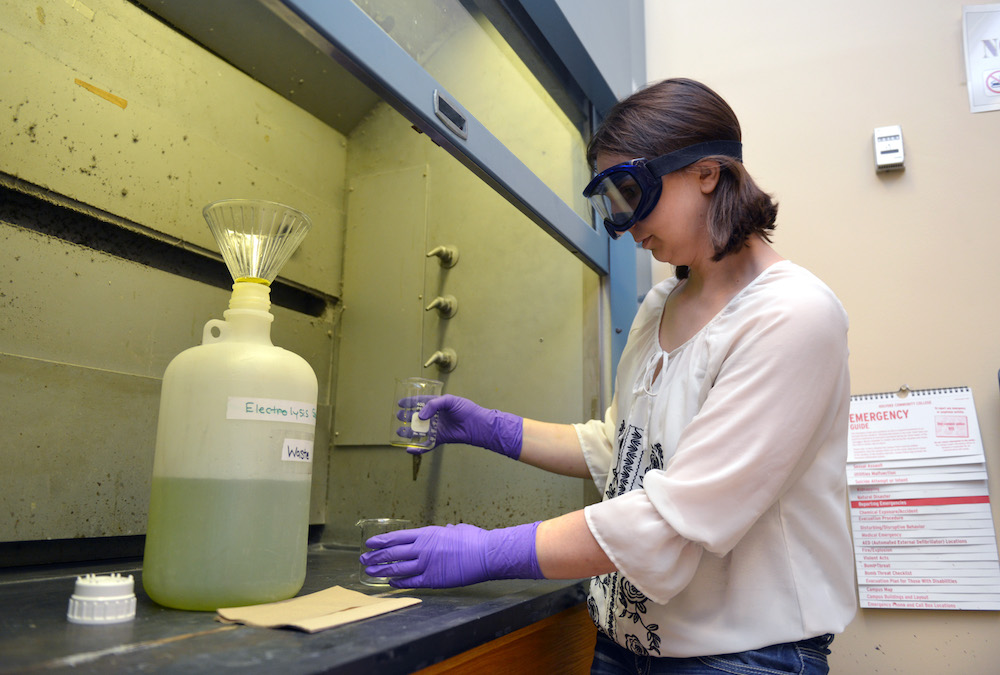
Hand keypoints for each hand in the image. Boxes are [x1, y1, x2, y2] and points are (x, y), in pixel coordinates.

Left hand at [359, 522, 542, 588]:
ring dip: (381, 570)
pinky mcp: (432, 579)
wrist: (485, 554)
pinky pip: (411, 582)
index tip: (370, 543)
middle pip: (392, 553)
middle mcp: (422, 548)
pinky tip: (390, 583)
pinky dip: (398, 582)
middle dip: (375, 556)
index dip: (381, 541)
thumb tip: (447, 529)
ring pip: (397, 568)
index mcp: (427, 534)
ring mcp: (426, 565)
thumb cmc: (474, 540)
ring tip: (370, 573)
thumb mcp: (458, 529)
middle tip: (364, 559)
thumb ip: (448, 530)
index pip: (397, 537)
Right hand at [397, 395, 522, 457]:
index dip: (410, 402)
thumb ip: (434, 405)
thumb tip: (420, 415)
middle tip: (399, 416)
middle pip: (417, 417)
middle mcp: (436, 417)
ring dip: (408, 432)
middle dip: (407, 417)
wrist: (476, 424)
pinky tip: (409, 449)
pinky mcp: (440, 439)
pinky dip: (418, 449)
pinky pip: (427, 445)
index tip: (400, 403)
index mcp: (438, 405)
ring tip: (400, 431)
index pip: (421, 402)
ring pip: (419, 431)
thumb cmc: (466, 410)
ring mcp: (437, 428)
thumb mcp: (449, 400)